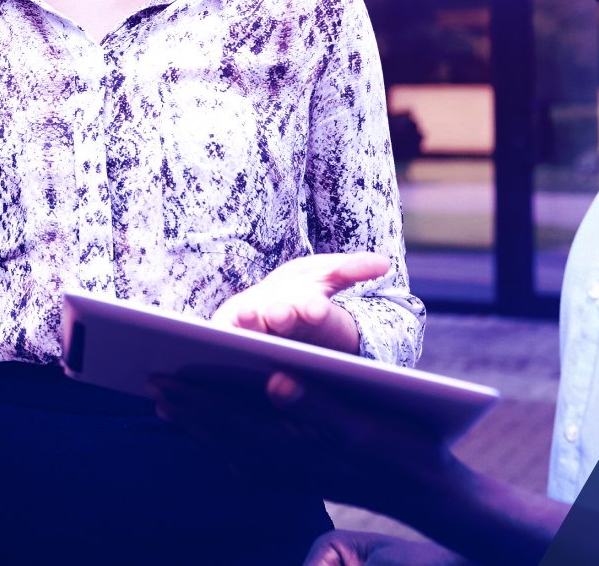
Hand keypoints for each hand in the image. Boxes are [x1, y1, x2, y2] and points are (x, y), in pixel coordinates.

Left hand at [158, 373, 564, 565]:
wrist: (428, 491)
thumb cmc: (399, 446)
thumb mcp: (362, 423)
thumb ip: (317, 403)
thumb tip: (273, 381)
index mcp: (294, 440)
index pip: (229, 415)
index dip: (193, 397)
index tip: (159, 378)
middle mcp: (286, 459)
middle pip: (225, 431)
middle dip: (188, 409)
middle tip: (151, 389)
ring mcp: (294, 472)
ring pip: (236, 448)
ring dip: (203, 429)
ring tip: (173, 412)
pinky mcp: (307, 477)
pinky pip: (258, 466)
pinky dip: (235, 456)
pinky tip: (227, 458)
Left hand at [212, 252, 390, 352]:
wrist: (268, 310)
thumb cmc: (302, 292)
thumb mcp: (327, 274)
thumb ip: (352, 268)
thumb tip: (385, 263)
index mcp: (311, 318)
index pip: (314, 316)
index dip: (313, 312)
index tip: (315, 308)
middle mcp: (284, 333)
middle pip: (283, 327)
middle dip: (280, 319)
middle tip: (278, 313)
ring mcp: (256, 336)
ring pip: (252, 333)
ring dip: (248, 326)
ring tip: (243, 314)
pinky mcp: (228, 335)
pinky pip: (222, 335)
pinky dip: (219, 334)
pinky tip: (213, 330)